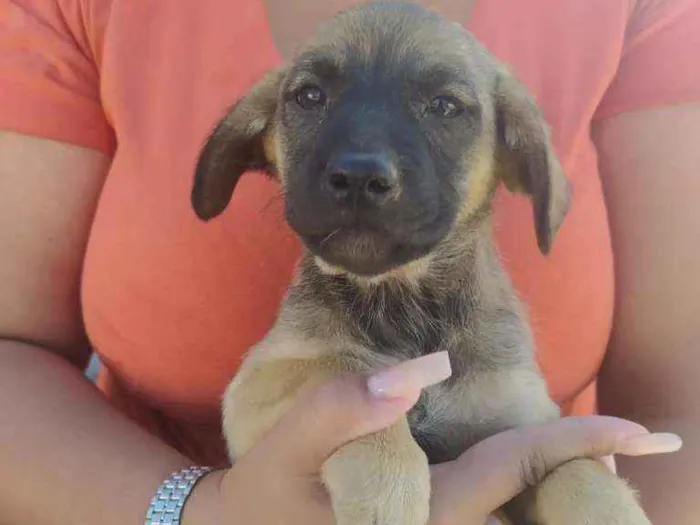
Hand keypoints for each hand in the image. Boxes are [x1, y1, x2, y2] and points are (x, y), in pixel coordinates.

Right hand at [181, 353, 680, 524]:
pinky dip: (520, 480)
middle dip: (585, 468)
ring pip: (513, 509)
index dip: (575, 446)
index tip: (641, 432)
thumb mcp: (287, 447)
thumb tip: (427, 367)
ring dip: (558, 476)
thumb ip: (346, 406)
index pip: (510, 474)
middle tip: (642, 440)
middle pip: (528, 499)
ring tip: (605, 448)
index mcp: (416, 521)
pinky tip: (530, 459)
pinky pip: (485, 506)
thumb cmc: (261, 496)